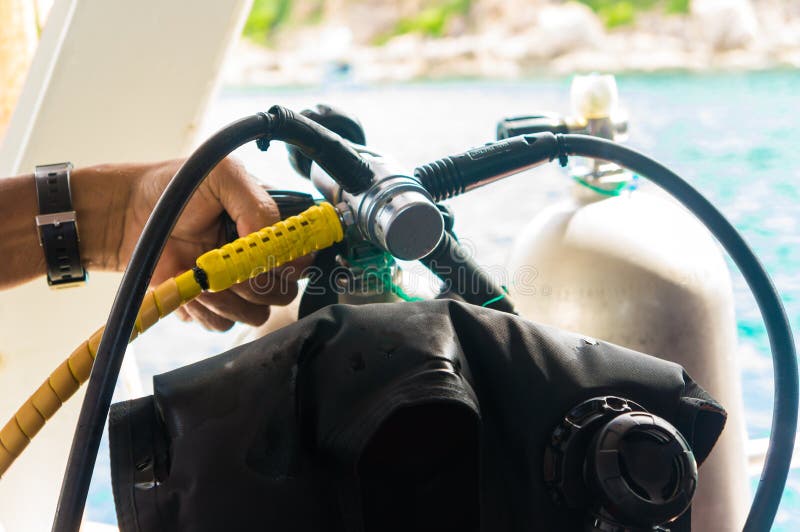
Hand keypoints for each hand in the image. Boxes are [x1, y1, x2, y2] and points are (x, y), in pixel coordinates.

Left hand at [119, 158, 300, 330]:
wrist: (130, 213)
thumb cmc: (176, 188)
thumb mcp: (224, 175)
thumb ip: (257, 204)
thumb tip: (265, 244)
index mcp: (271, 228)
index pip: (303, 255)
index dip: (289, 261)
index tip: (260, 255)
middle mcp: (260, 259)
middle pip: (285, 291)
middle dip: (256, 284)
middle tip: (225, 268)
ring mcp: (238, 284)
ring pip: (258, 313)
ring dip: (228, 299)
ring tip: (198, 275)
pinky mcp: (213, 305)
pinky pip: (224, 324)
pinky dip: (205, 310)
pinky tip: (187, 284)